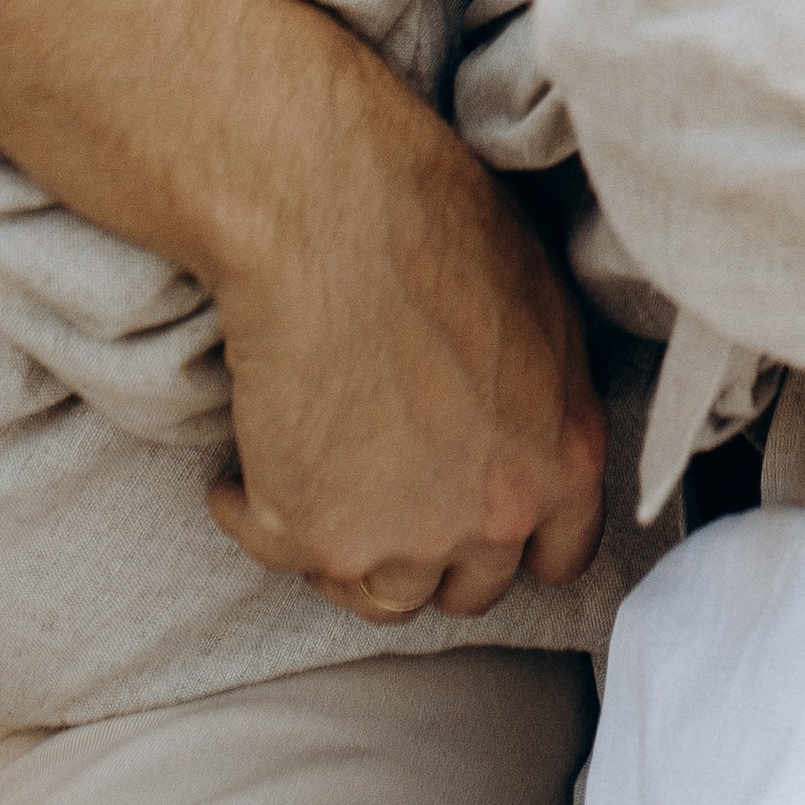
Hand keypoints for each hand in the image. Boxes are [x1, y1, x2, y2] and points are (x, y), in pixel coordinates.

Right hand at [205, 60, 606, 617]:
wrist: (330, 211)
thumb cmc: (434, 226)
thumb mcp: (541, 305)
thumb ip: (549, 396)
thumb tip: (530, 429)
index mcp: (563, 460)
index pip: (558, 557)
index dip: (512, 538)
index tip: (470, 514)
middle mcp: (499, 516)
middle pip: (465, 587)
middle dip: (428, 549)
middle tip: (381, 492)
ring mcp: (408, 540)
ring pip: (376, 592)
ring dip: (345, 550)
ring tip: (311, 477)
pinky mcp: (316, 536)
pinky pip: (273, 548)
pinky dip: (250, 511)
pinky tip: (241, 468)